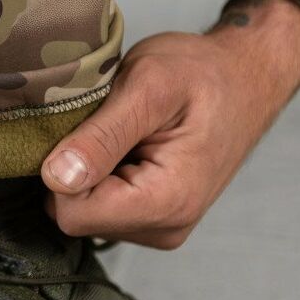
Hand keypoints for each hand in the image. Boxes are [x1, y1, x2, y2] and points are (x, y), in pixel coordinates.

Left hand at [41, 0, 299, 247]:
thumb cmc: (202, 72)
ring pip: (83, 211)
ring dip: (89, 170)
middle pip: (75, 216)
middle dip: (76, 168)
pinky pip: (99, 206)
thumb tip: (57, 178)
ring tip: (124, 133)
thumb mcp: (148, 87)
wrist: (242, 76)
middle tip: (109, 125)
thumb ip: (101, 136)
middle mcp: (164, 227)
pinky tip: (127, 146)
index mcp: (166, 202)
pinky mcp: (152, 218)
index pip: (73, 213)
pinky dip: (100, 174)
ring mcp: (159, 226)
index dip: (62, 169)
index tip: (89, 128)